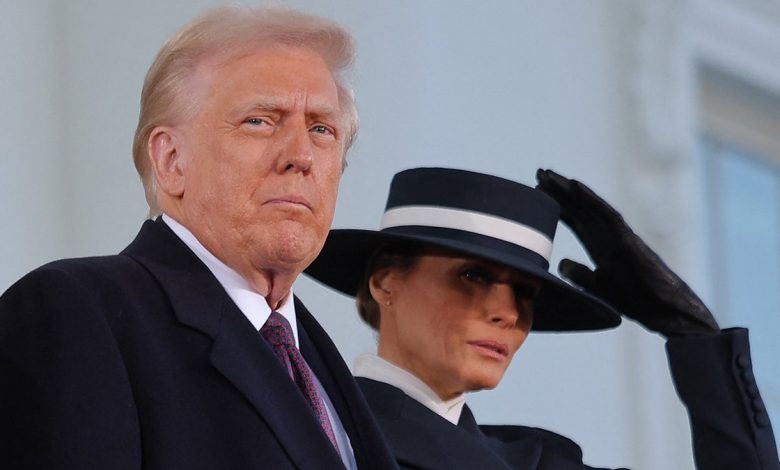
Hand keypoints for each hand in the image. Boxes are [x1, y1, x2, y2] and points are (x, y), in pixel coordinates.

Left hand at [535, 169, 719, 337]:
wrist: (663, 310)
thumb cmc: (636, 299)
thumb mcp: (598, 286)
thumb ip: (579, 274)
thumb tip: (560, 262)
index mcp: (600, 246)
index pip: (575, 220)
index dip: (558, 206)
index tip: (538, 192)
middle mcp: (608, 235)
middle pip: (580, 208)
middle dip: (560, 191)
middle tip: (539, 173)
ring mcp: (618, 234)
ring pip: (590, 205)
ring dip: (570, 189)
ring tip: (549, 174)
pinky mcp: (627, 239)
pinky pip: (606, 214)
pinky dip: (590, 199)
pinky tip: (574, 185)